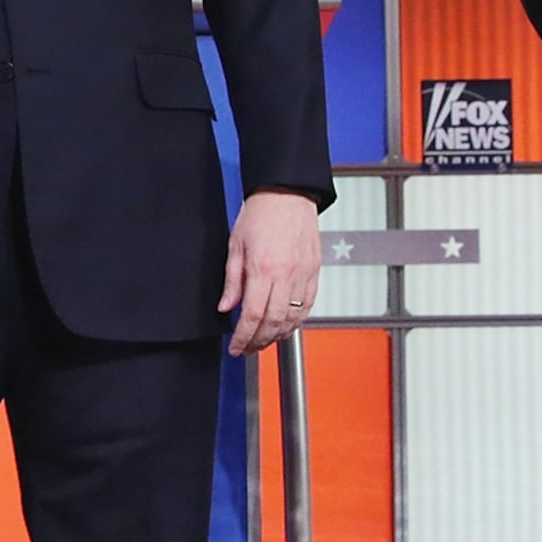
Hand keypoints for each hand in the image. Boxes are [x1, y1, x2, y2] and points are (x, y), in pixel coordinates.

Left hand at [219, 191, 322, 355]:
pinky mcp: (315, 270)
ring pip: (294, 318)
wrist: (287, 193)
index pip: (252, 315)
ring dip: (279, 335)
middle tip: (247, 349)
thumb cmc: (260, 213)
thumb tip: (226, 306)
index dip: (243, 337)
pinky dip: (297, 320)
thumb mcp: (235, 245)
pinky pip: (309, 304)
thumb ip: (232, 280)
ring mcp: (304, 273)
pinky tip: (286, 326)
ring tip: (265, 341)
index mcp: (263, 268)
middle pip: (274, 322)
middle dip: (259, 342)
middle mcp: (286, 274)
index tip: (236, 347)